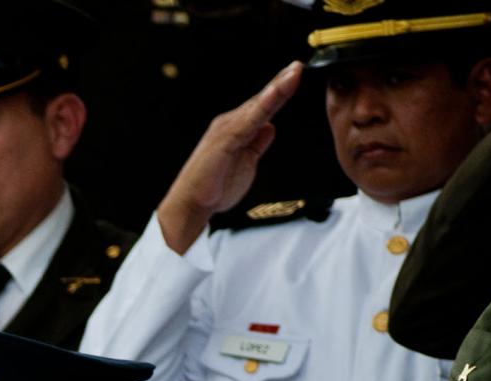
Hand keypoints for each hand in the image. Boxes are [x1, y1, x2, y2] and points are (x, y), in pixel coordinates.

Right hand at [155, 63, 300, 254]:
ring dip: (276, 88)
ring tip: (294, 73)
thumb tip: (270, 128)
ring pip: (257, 106)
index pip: (264, 107)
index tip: (297, 74)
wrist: (190, 205)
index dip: (281, 91)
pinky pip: (249, 120)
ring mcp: (226, 130)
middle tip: (299, 65)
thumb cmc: (214, 188)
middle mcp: (231, 125)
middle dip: (281, 82)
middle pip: (261, 100)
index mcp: (237, 130)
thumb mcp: (247, 163)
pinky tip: (274, 93)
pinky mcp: (224, 140)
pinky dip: (262, 106)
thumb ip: (257, 144)